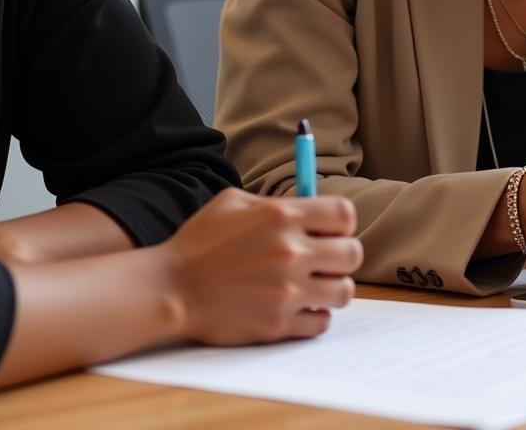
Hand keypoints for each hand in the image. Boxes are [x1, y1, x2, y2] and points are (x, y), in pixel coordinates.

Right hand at [157, 187, 361, 345]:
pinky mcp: (279, 323)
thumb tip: (309, 205)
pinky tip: (298, 305)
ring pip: (344, 291)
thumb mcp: (233, 201)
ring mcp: (287, 291)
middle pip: (353, 254)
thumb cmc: (200, 241)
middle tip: (324, 258)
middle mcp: (290, 252)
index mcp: (280, 215)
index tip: (328, 229)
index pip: (344, 214)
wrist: (172, 288)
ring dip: (332, 286)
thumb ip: (275, 202)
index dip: (340, 222)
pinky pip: (322, 322)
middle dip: (341, 254)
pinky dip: (315, 315)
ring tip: (313, 284)